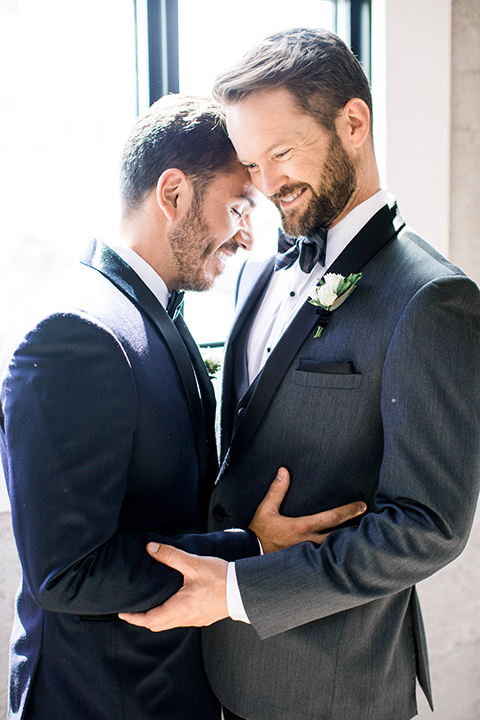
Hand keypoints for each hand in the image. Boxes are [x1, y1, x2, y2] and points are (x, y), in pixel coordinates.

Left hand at [119, 544, 227, 631]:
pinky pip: (180, 620)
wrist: (244, 590)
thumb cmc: (221, 578)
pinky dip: (169, 616)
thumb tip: (151, 548)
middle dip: (143, 620)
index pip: (150, 620)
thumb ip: (171, 555)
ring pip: (169, 624)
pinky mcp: (203, 617)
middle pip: (158, 625)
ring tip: (149, 606)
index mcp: (180, 608)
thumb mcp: (193, 563)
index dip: (134, 618)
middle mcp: (186, 618)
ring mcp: (195, 620)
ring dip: (156, 618)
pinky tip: (172, 604)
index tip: (123, 613)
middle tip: (132, 611)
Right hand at [249, 467, 366, 553]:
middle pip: (339, 537)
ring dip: (348, 544)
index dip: (348, 511)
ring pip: (334, 550)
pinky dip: (336, 556)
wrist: (250, 554)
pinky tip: (344, 555)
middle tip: (373, 527)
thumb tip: (284, 471)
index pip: (331, 518)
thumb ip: (277, 490)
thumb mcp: (266, 509)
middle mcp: (309, 542)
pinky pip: (324, 560)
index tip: (362, 506)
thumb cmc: (259, 533)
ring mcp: (308, 555)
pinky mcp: (305, 562)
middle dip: (356, 532)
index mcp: (302, 527)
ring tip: (363, 540)